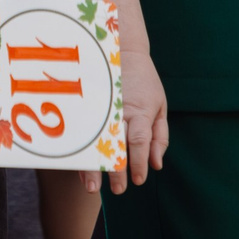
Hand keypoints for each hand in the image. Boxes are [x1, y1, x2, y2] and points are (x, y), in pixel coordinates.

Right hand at [85, 42, 168, 194]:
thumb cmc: (144, 81)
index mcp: (140, 112)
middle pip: (117, 146)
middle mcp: (120, 112)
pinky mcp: (89, 104)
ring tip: (92, 187)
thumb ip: (159, 136)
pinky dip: (81, 150)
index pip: (139, 143)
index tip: (137, 180)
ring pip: (96, 140)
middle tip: (117, 190)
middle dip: (116, 171)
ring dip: (94, 166)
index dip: (138, 164)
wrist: (121, 48)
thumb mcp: (160, 105)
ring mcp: (102, 107)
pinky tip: (78, 165)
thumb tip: (156, 165)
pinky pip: (83, 130)